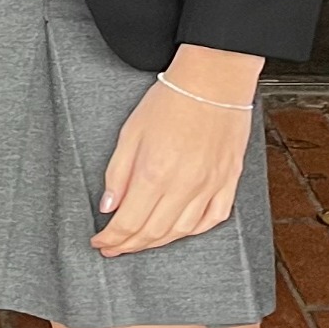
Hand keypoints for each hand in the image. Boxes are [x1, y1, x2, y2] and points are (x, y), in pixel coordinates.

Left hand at [95, 48, 259, 255]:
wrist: (213, 80)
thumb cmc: (170, 99)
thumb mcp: (130, 131)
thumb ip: (117, 173)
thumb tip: (109, 207)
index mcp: (154, 172)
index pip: (128, 223)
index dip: (111, 238)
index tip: (100, 242)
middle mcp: (184, 185)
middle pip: (152, 233)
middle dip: (128, 245)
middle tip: (115, 247)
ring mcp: (210, 186)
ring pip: (181, 232)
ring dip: (157, 242)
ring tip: (141, 241)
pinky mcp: (228, 181)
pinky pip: (212, 219)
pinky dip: (192, 231)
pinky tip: (178, 230)